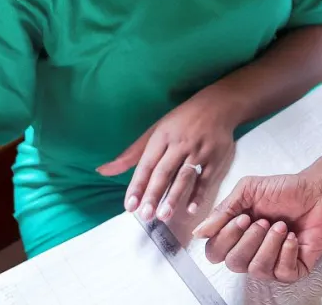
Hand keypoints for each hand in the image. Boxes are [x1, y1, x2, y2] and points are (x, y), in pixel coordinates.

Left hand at [98, 96, 237, 222]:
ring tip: (164, 215)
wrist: (218, 105)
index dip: (137, 185)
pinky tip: (191, 208)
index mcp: (162, 137)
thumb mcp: (155, 131)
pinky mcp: (215, 157)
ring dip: (174, 197)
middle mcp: (179, 144)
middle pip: (164, 172)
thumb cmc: (181, 121)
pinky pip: (205, 179)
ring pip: (184, 176)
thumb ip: (131, 154)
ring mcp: (199, 151)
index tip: (129, 206)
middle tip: (146, 215)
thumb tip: (103, 171)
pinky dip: (199, 194)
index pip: (146, 164)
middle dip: (154, 194)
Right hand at [193, 173, 321, 282]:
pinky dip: (286, 252)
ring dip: (269, 244)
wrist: (317, 190)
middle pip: (233, 264)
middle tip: (265, 220)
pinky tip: (292, 237)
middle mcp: (251, 253)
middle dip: (250, 240)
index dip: (226, 238)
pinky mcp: (294, 269)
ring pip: (257, 270)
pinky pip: (282, 273)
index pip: (215, 252)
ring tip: (281, 226)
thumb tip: (199, 232)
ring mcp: (272, 263)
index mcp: (236, 236)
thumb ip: (223, 211)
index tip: (242, 217)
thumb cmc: (284, 190)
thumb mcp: (247, 191)